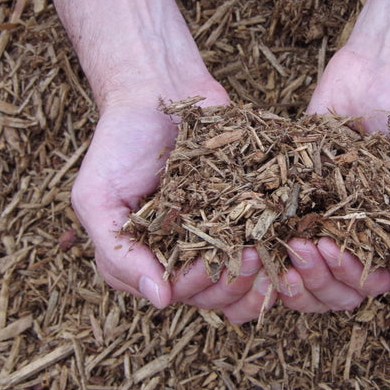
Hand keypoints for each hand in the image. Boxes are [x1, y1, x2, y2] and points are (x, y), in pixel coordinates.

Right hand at [71, 80, 276, 322]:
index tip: (211, 264)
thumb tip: (160, 301)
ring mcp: (217, 229)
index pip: (176, 293)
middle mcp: (183, 249)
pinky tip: (293, 241)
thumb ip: (117, 252)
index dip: (196, 286)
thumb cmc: (120, 142)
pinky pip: (264, 236)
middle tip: (252, 256)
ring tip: (271, 249)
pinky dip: (278, 246)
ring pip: (243, 275)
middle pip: (214, 293)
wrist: (157, 88)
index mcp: (147, 255)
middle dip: (234, 283)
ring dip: (260, 273)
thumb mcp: (97, 198)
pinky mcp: (244, 205)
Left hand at [278, 43, 389, 310]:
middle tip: (305, 247)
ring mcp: (325, 207)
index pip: (365, 284)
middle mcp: (357, 230)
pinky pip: (277, 218)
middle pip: (329, 283)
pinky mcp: (297, 180)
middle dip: (316, 275)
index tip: (330, 250)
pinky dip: (268, 231)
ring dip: (292, 265)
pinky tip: (261, 228)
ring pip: (302, 264)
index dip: (345, 277)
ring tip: (287, 242)